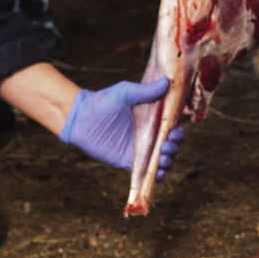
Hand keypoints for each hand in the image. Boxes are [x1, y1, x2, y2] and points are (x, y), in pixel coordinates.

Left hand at [59, 78, 183, 175]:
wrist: (80, 118)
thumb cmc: (103, 102)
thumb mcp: (125, 92)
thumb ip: (145, 91)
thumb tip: (166, 82)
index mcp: (151, 119)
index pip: (172, 127)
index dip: (178, 131)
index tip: (175, 130)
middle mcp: (148, 135)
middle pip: (171, 145)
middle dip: (175, 146)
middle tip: (167, 143)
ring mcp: (140, 150)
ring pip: (163, 160)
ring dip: (169, 160)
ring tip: (163, 156)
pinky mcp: (129, 162)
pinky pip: (148, 172)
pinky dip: (157, 175)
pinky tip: (159, 172)